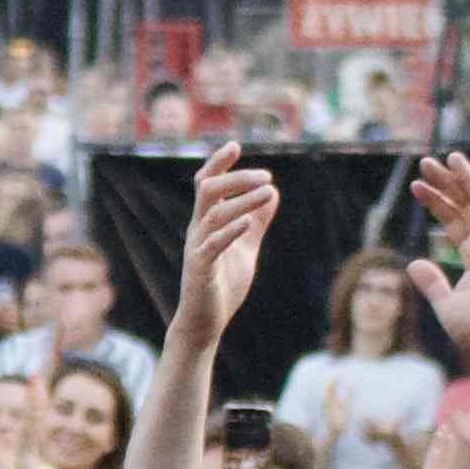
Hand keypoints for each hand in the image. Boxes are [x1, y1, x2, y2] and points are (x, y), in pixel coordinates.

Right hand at [166, 143, 274, 345]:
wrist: (205, 323)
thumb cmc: (223, 286)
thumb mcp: (246, 249)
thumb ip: (257, 222)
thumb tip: (273, 192)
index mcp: (205, 223)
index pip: (206, 184)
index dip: (218, 163)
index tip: (235, 145)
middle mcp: (197, 230)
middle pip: (208, 190)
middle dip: (236, 177)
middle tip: (267, 175)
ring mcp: (197, 248)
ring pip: (215, 214)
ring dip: (243, 199)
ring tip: (269, 191)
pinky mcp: (200, 269)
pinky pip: (212, 245)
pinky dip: (231, 230)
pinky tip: (249, 220)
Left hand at [402, 152, 469, 365]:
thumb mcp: (445, 303)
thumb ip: (431, 282)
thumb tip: (413, 263)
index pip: (452, 220)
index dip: (435, 202)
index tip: (416, 185)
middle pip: (465, 206)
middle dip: (447, 183)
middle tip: (427, 162)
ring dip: (467, 180)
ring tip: (451, 157)